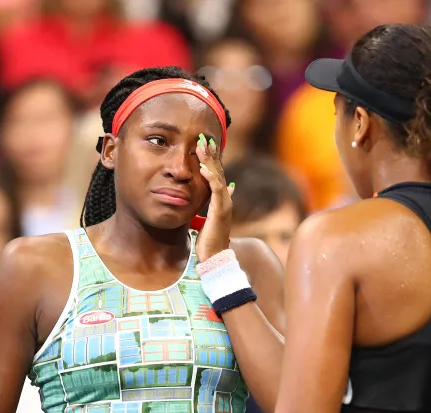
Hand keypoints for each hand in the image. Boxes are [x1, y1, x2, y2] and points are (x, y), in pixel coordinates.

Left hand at [196, 132, 234, 261]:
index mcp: (222, 199)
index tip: (204, 144)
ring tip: (202, 147)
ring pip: (218, 177)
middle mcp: (226, 199)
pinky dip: (211, 178)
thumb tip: (229, 188)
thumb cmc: (211, 239)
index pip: (217, 174)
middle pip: (219, 171)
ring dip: (210, 161)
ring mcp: (225, 204)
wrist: (216, 257)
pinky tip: (204, 169)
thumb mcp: (212, 217)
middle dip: (211, 154)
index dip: (211, 159)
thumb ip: (218, 201)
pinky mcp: (220, 211)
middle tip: (203, 137)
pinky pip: (216, 191)